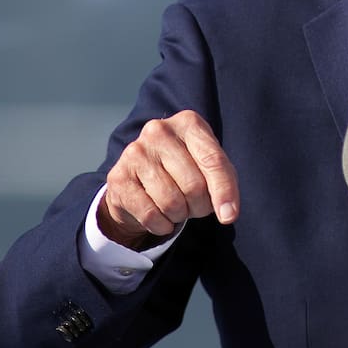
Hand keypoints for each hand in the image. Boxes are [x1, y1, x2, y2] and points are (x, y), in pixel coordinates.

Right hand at [97, 109, 239, 249]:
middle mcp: (159, 131)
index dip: (224, 191)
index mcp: (188, 122)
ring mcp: (135, 152)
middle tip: (195, 205)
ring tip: (177, 208)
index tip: (229, 216)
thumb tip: (228, 213)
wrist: (140, 179)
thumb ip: (224, 184)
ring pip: (171, 203)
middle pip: (194, 185)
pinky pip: (150, 215)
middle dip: (200, 206)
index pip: (213, 160)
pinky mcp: (118, 176)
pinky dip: (162, 225)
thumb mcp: (208, 167)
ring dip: (180, 216)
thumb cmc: (184, 170)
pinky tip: (161, 217)